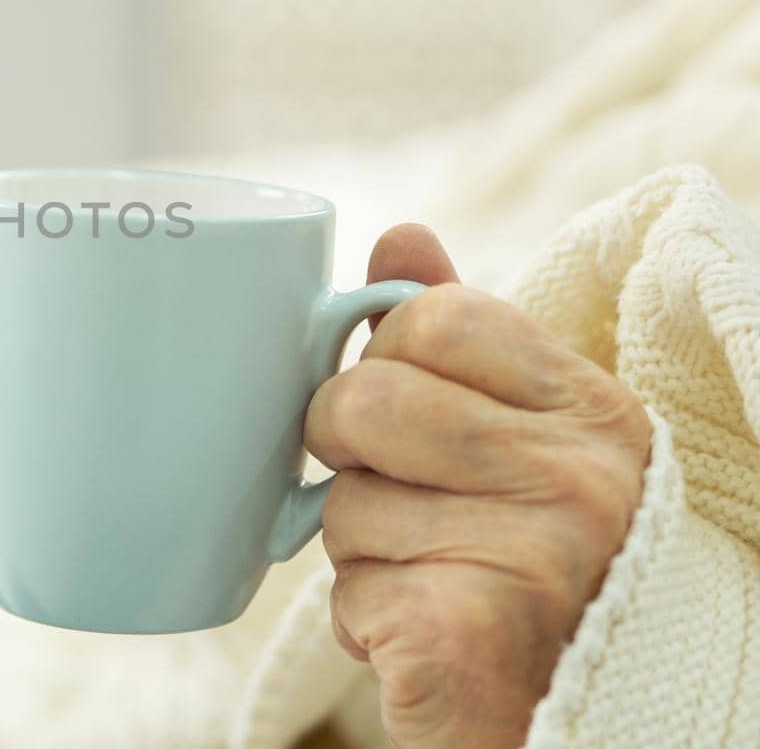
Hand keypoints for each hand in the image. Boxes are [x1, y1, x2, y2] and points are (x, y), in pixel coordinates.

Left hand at [305, 225, 651, 747]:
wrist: (575, 719)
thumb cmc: (530, 560)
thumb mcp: (519, 435)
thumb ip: (459, 337)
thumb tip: (400, 235)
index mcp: (592, 410)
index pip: (432, 316)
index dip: (386, 361)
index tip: (408, 414)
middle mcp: (580, 477)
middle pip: (366, 399)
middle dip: (351, 455)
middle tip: (406, 501)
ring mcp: (534, 555)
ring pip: (342, 502)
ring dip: (360, 551)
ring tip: (430, 578)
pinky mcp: (469, 633)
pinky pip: (344, 594)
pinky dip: (362, 624)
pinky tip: (421, 636)